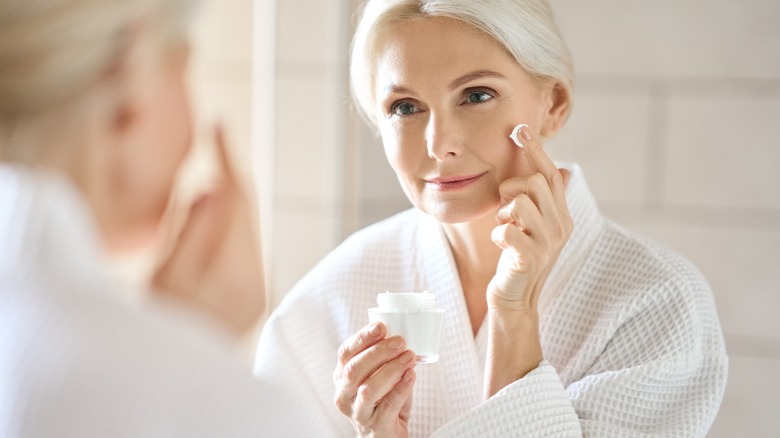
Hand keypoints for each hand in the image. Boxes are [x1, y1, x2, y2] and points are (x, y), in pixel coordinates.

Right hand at [151, 125, 264, 336]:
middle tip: (215, 143)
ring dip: (229, 203)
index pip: (238, 200)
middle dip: (230, 178)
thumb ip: (192, 230)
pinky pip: (244, 248)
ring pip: (246, 229)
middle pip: (247, 213)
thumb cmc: (159, 324)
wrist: (173, 375)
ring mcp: (256, 290)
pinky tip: (211, 219)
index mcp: (234, 272)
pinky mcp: (252, 297)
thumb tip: (215, 186)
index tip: (219, 124)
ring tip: (209, 178)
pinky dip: (229, 227)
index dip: (229, 158)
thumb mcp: (166, 274)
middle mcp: (255, 280)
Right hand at [333, 323, 416, 437]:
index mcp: (342, 377)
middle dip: (378, 352)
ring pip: (368, 389)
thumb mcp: (378, 376)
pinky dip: (401, 388)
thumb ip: (384, 359)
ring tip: (409, 357)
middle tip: (400, 341)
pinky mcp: (375, 426)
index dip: (362, 338)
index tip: (380, 326)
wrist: (386, 435)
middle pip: (354, 369)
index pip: (345, 353)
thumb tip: (401, 335)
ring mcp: (357, 413)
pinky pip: (388, 405)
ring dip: (391, 369)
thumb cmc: (383, 400)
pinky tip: (411, 375)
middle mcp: (344, 395)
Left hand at [483, 125, 572, 396]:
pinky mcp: (531, 258)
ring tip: (506, 229)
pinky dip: (499, 233)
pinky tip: (502, 245)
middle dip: (511, 188)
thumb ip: (539, 199)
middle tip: (506, 210)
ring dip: (504, 213)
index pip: (552, 174)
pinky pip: (508, 230)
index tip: (519, 129)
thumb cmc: (517, 258)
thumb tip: (563, 168)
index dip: (536, 150)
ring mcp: (548, 243)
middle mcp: (560, 226)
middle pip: (535, 182)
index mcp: (561, 214)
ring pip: (521, 202)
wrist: (514, 299)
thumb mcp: (531, 225)